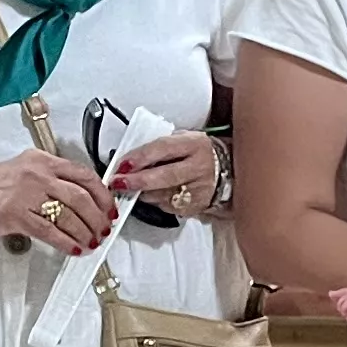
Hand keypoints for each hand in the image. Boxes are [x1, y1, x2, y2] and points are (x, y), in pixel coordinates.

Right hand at [0, 151, 116, 257]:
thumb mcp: (24, 172)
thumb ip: (52, 180)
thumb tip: (83, 200)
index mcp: (42, 160)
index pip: (84, 174)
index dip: (103, 195)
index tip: (109, 208)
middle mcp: (37, 173)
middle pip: (81, 197)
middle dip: (98, 218)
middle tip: (103, 230)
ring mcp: (26, 193)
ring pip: (69, 215)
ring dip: (85, 233)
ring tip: (90, 243)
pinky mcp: (16, 214)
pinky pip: (50, 231)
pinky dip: (66, 242)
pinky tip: (73, 249)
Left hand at [107, 131, 222, 216]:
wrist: (228, 171)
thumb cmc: (199, 153)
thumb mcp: (183, 140)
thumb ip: (159, 147)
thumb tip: (131, 157)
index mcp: (194, 144)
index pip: (163, 148)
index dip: (141, 157)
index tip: (122, 164)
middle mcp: (199, 167)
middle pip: (164, 176)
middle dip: (137, 181)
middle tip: (118, 182)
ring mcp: (199, 189)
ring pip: (162, 195)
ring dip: (142, 192)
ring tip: (131, 187)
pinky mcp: (196, 206)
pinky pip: (167, 206)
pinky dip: (155, 200)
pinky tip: (154, 193)